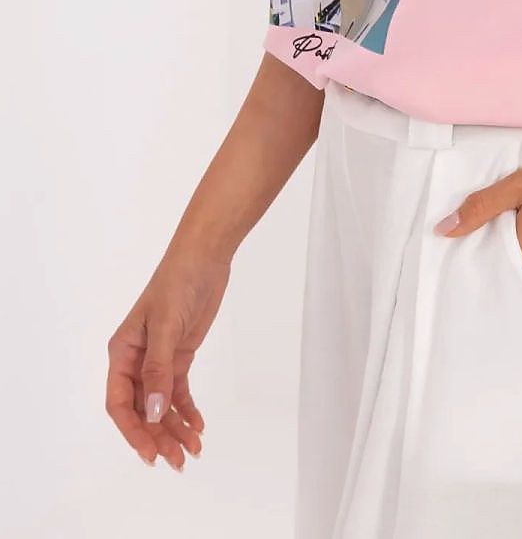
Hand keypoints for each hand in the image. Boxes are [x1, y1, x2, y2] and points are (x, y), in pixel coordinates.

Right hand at [105, 246, 230, 468]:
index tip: (150, 454)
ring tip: (194, 450)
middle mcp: (136, 360)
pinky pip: (178, 392)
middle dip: (158, 437)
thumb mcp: (166, 326)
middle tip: (178, 461)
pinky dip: (187, 410)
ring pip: (161, 405)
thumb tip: (151, 412)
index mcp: (122, 353)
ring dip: (175, 428)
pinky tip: (199, 426)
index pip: (119, 403)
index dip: (133, 431)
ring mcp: (158, 360)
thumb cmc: (177, 284)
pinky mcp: (179, 356)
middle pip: (142, 410)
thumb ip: (158, 371)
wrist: (204, 259)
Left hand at [434, 155, 521, 330]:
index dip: (473, 283)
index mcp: (520, 252)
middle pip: (504, 300)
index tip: (460, 288)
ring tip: (501, 313)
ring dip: (515, 313)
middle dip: (491, 300)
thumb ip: (483, 206)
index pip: (484, 279)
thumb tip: (444, 230)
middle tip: (477, 304)